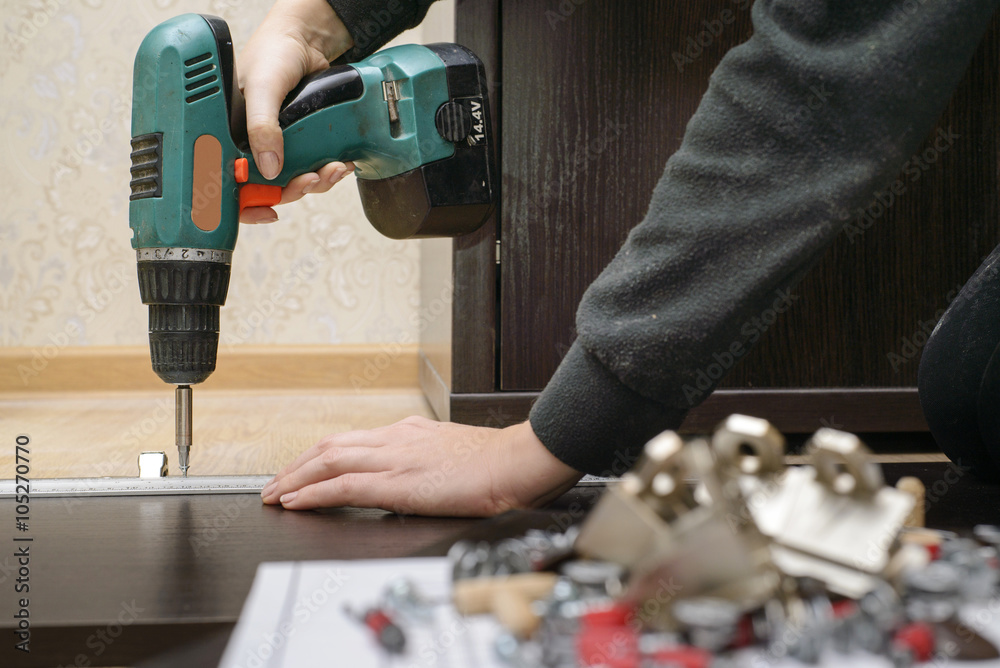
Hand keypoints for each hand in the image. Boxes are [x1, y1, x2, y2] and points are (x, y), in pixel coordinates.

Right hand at [237, 0, 355, 223]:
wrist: (307, 38)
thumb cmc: (273, 54)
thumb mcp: (262, 88)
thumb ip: (263, 126)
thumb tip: (271, 169)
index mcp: (230, 137)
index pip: (230, 184)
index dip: (246, 205)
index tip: (267, 212)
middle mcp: (252, 145)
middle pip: (269, 188)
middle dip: (294, 190)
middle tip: (312, 179)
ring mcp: (279, 145)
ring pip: (295, 181)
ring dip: (317, 181)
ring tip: (334, 168)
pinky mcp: (303, 142)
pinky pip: (314, 167)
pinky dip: (329, 170)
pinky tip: (341, 162)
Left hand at [260, 417, 582, 516]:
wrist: (516, 462)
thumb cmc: (496, 463)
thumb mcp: (453, 455)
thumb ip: (427, 463)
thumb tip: (414, 481)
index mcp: (410, 432)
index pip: (351, 441)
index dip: (319, 456)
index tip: (302, 470)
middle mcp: (396, 438)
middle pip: (330, 446)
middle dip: (297, 465)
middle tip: (273, 484)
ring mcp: (394, 457)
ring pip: (328, 460)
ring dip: (295, 478)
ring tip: (273, 494)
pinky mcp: (397, 481)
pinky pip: (343, 485)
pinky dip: (314, 492)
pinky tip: (296, 502)